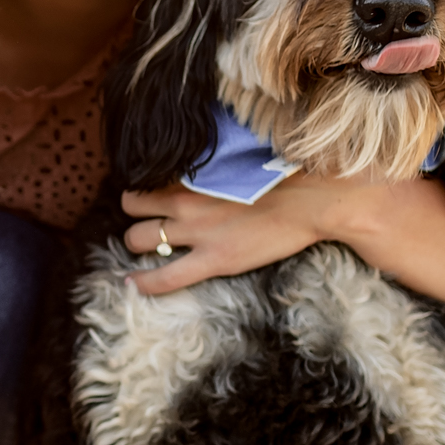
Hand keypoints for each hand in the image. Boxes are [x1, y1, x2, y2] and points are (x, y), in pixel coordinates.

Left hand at [119, 176, 371, 294]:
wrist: (312, 199)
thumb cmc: (285, 175)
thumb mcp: (238, 158)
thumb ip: (211, 163)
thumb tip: (202, 163)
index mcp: (194, 173)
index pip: (146, 176)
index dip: (143, 185)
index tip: (148, 192)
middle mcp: (186, 200)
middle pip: (132, 205)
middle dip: (135, 213)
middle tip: (147, 219)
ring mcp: (196, 232)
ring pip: (137, 238)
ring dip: (136, 243)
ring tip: (144, 248)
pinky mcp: (212, 260)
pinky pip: (164, 277)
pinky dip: (143, 283)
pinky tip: (133, 285)